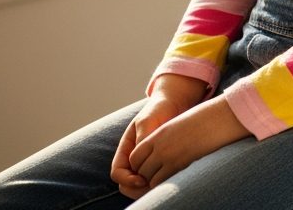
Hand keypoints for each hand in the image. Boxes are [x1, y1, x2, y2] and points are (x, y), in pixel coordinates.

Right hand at [110, 75, 205, 197]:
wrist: (175, 103)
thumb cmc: (159, 109)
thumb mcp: (148, 120)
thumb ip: (142, 138)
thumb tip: (137, 156)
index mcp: (126, 148)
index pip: (117, 173)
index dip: (126, 180)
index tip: (142, 180)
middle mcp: (134, 157)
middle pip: (126, 184)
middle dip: (136, 189)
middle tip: (154, 188)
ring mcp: (146, 161)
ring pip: (141, 184)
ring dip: (149, 188)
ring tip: (164, 185)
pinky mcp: (160, 162)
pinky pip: (156, 178)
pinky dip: (160, 182)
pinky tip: (172, 178)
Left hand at [126, 98, 250, 191]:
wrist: (218, 118)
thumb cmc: (205, 121)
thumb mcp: (180, 127)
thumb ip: (168, 139)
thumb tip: (167, 150)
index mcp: (157, 134)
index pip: (134, 156)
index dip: (139, 165)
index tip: (149, 167)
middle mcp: (158, 145)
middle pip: (139, 169)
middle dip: (145, 175)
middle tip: (158, 176)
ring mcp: (167, 154)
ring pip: (147, 177)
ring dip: (153, 181)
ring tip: (167, 178)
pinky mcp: (177, 163)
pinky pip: (159, 181)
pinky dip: (162, 184)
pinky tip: (173, 180)